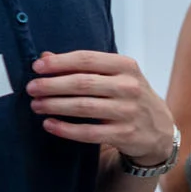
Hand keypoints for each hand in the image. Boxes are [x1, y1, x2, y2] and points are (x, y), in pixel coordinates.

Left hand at [27, 50, 174, 162]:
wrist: (159, 128)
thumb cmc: (130, 96)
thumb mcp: (115, 75)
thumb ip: (83, 65)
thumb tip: (45, 57)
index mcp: (126, 66)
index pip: (87, 59)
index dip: (59, 63)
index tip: (37, 67)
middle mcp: (129, 87)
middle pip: (82, 83)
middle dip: (51, 85)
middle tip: (31, 88)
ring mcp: (128, 111)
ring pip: (83, 107)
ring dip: (55, 105)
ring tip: (36, 105)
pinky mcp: (125, 134)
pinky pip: (89, 132)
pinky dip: (66, 129)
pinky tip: (49, 124)